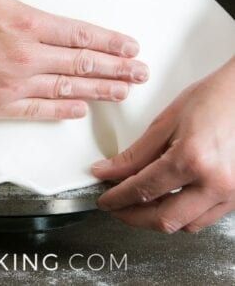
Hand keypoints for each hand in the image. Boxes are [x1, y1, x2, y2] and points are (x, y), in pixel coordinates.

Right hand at [0, 0, 148, 119]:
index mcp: (27, 23)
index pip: (81, 36)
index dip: (110, 43)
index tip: (131, 49)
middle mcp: (26, 57)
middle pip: (82, 65)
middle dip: (116, 70)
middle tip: (140, 76)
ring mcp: (12, 85)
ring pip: (66, 89)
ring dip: (98, 91)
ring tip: (122, 93)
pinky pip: (36, 111)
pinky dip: (60, 110)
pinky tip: (78, 110)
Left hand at [92, 57, 234, 232]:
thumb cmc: (211, 99)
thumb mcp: (164, 123)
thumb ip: (134, 154)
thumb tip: (107, 171)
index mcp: (192, 160)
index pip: (143, 190)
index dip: (118, 199)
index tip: (104, 200)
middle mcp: (214, 183)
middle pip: (165, 219)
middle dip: (133, 217)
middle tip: (115, 207)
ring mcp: (230, 193)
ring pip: (186, 225)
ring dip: (157, 219)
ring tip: (136, 204)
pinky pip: (203, 219)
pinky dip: (180, 215)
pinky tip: (165, 201)